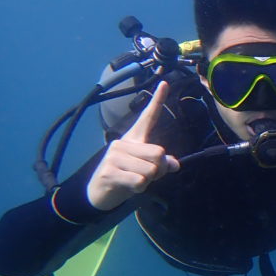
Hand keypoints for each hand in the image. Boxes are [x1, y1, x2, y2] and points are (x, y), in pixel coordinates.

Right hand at [86, 82, 180, 210]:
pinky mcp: (109, 172)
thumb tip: (174, 164)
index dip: (158, 101)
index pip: (148, 117)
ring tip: (135, 180)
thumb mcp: (147, 169)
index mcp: (134, 138)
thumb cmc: (126, 177)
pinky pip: (140, 181)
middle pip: (159, 153)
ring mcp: (114, 156)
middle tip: (146, 175)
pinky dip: (139, 188)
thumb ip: (162, 164)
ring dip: (149, 180)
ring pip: (151, 170)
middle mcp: (122, 143)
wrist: (100, 192)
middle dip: (159, 170)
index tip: (165, 83)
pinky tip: (128, 186)